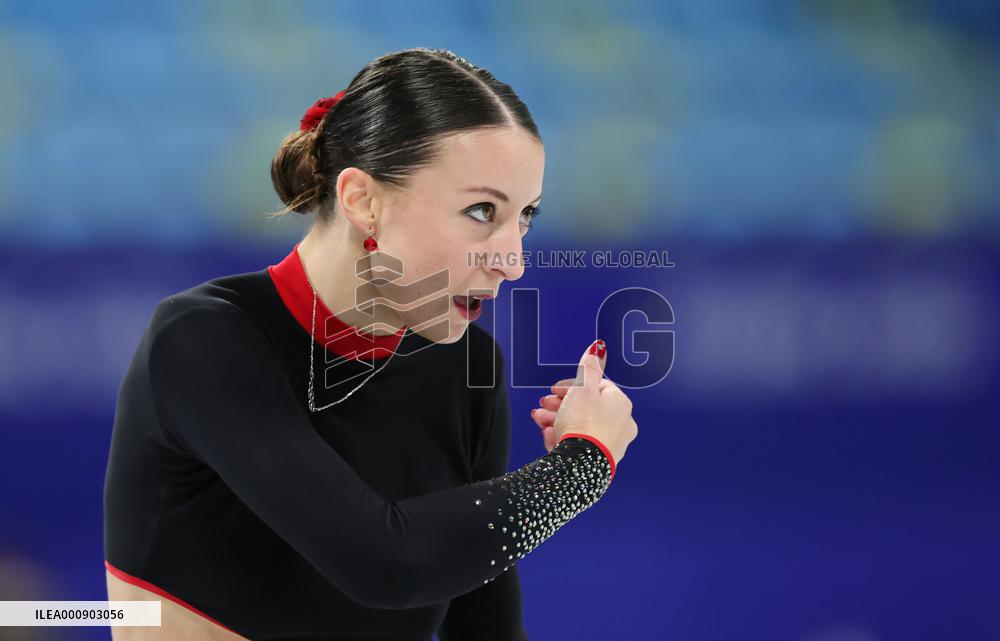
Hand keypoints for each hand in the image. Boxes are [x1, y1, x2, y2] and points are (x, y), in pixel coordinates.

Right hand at [529, 340, 636, 464]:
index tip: (557, 388)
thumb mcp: (582, 387)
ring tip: (540, 419)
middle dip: (560, 404)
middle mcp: (620, 424)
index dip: (573, 385)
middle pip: (585, 407)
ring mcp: (610, 443)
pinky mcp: (597, 460)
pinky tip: (550, 436)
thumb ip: (588, 366)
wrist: (579, 464)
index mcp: (620, 403)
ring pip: (579, 425)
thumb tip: (598, 348)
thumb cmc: (584, 424)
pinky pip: (577, 443)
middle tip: (546, 403)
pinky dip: (562, 437)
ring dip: (556, 419)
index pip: (596, 387)